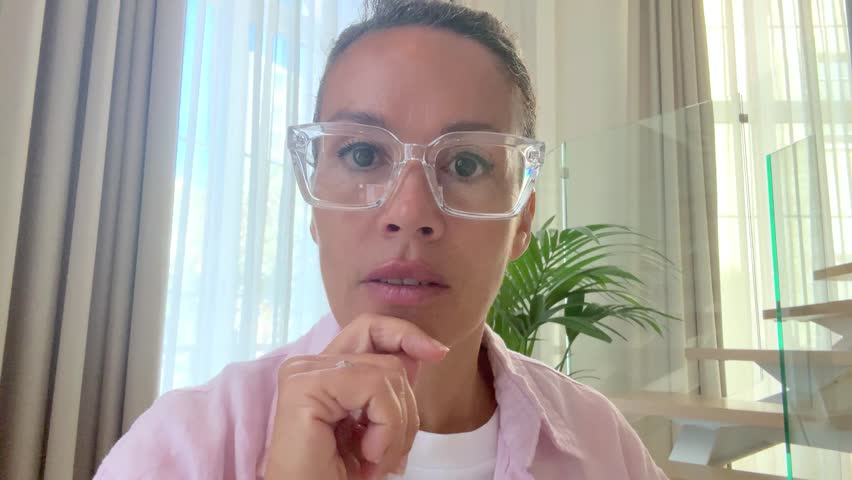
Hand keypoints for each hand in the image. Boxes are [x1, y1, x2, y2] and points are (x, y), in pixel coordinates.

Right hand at [263, 313, 448, 478]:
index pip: (371, 329)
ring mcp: (304, 371)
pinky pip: (374, 386)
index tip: (439, 353)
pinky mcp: (304, 384)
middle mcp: (310, 365)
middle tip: (389, 456)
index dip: (406, 334)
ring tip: (376, 461)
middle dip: (405, 409)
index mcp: (326, 370)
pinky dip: (386, 427)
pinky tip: (367, 456)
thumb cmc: (338, 475)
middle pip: (389, 357)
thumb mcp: (378, 426)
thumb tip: (428, 351)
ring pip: (388, 373)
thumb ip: (392, 387)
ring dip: (396, 428)